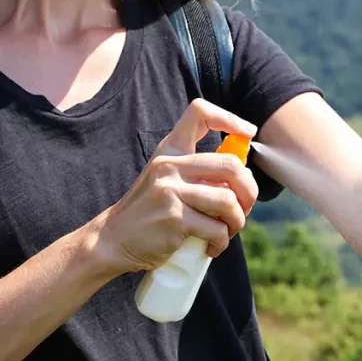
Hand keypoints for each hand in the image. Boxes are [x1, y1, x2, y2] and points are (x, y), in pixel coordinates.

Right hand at [96, 99, 259, 272]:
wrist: (112, 239)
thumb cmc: (149, 213)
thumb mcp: (166, 181)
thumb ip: (197, 173)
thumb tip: (242, 176)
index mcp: (170, 150)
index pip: (199, 112)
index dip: (230, 118)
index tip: (247, 133)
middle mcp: (170, 165)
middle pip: (231, 165)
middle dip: (249, 191)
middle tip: (244, 208)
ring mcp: (171, 190)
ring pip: (228, 201)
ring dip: (237, 222)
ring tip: (227, 232)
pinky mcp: (174, 218)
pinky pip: (216, 229)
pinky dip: (221, 243)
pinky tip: (212, 247)